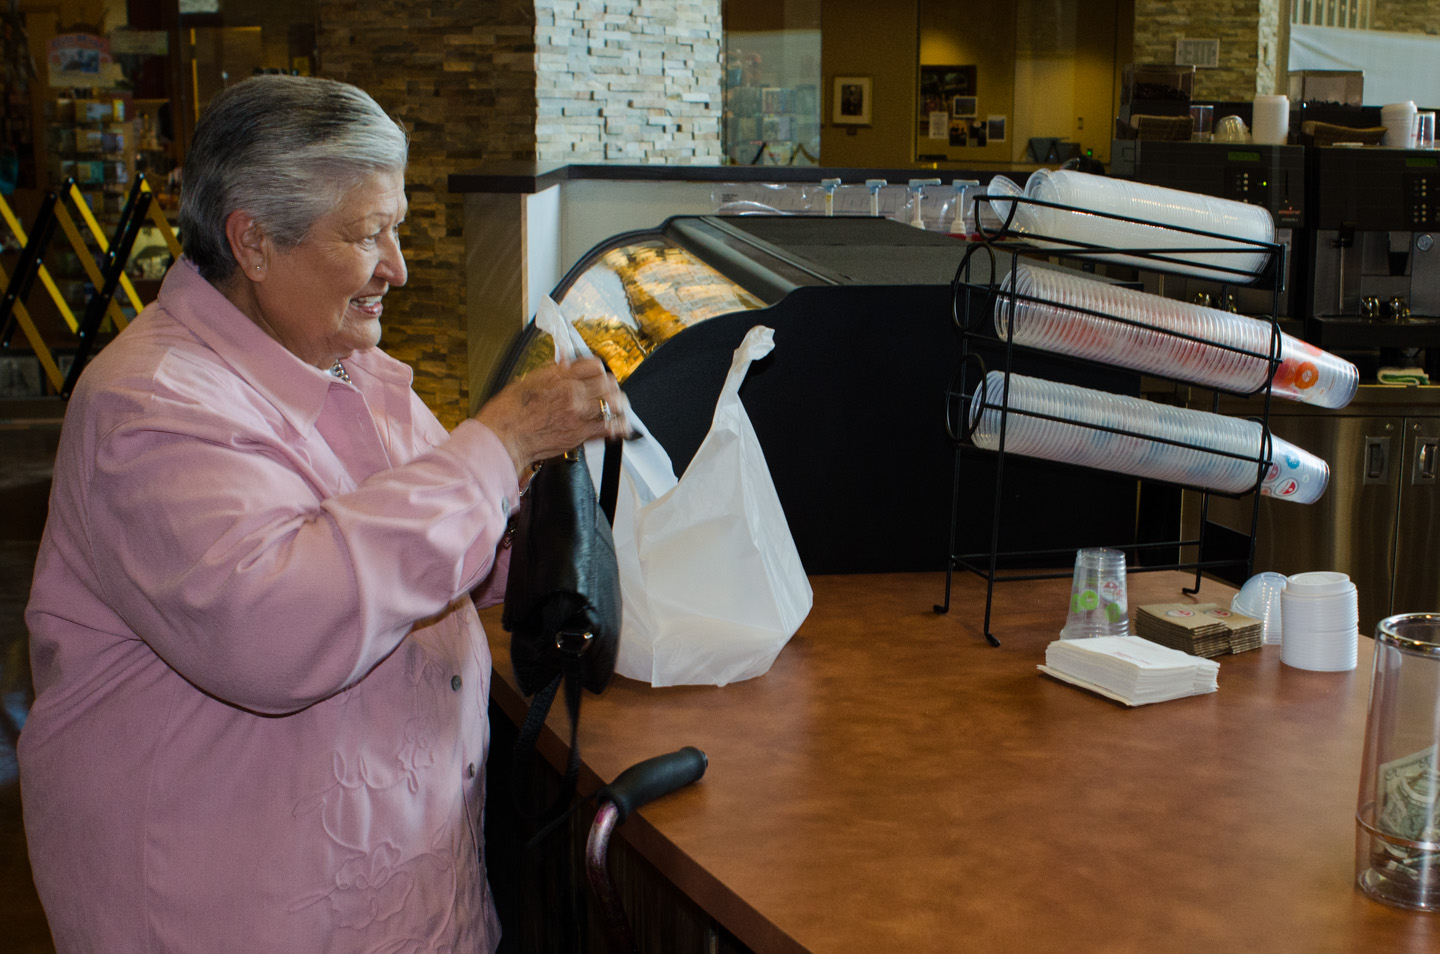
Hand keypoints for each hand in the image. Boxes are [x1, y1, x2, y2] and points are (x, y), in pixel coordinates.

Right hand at [475, 358, 628, 480]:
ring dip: (618, 406)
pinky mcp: (579, 434)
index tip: (598, 376)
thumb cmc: (508, 413)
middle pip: (607, 383)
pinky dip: (617, 427)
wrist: (504, 438)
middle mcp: (571, 392)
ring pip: (613, 404)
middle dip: (611, 387)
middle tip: (610, 393)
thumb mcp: (527, 381)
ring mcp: (577, 414)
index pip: (593, 365)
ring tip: (618, 409)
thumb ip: (551, 372)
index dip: (598, 370)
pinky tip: (619, 427)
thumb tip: (564, 363)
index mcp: (558, 377)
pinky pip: (609, 428)